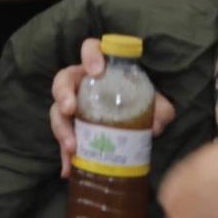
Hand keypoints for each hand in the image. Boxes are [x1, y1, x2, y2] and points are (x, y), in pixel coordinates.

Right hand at [50, 37, 177, 178]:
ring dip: (61, 128)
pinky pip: (63, 138)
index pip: (91, 49)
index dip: (90, 55)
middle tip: (69, 109)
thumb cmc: (143, 101)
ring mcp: (74, 105)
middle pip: (63, 80)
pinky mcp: (72, 128)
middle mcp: (82, 82)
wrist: (138, 121)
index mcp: (101, 66)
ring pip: (57, 111)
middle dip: (63, 94)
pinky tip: (68, 169)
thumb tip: (155, 125)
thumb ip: (160, 109)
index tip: (96, 70)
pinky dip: (64, 155)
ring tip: (71, 146)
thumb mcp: (156, 102)